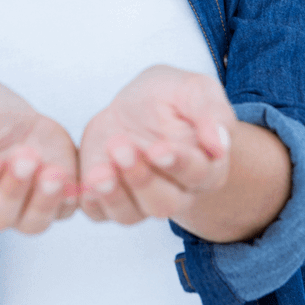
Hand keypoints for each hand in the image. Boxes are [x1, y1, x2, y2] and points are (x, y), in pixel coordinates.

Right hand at [0, 80, 78, 235]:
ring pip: (30, 222)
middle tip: (25, 157)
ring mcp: (19, 208)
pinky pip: (62, 211)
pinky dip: (67, 197)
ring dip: (42, 200)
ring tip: (52, 172)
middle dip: (11, 188)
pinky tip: (69, 173)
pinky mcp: (52, 201)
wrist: (10, 117)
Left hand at [77, 65, 233, 224]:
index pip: (196, 174)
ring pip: (130, 214)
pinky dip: (90, 200)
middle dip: (141, 179)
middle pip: (163, 203)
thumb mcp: (195, 90)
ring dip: (114, 194)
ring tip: (100, 171)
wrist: (137, 105)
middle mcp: (175, 192)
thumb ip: (211, 112)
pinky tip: (85, 179)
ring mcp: (139, 199)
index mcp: (204, 166)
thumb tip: (219, 144)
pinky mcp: (108, 197)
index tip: (159, 148)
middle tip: (122, 147)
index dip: (178, 164)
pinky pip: (98, 212)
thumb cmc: (171, 98)